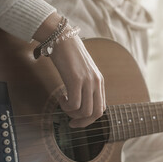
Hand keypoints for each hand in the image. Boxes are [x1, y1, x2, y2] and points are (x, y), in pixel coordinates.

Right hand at [33, 12, 105, 127]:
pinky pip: (74, 104)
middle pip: (97, 113)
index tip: (76, 120)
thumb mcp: (82, 71)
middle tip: (71, 123)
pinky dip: (66, 106)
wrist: (62, 38)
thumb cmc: (69, 54)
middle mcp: (96, 82)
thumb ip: (84, 84)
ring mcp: (87, 81)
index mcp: (99, 81)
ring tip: (64, 104)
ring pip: (85, 111)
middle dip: (83, 123)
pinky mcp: (76, 79)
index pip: (101, 108)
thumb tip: (78, 101)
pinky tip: (61, 96)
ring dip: (72, 114)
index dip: (90, 118)